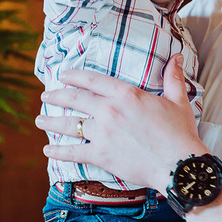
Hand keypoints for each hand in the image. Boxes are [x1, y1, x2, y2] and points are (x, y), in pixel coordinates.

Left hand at [36, 55, 201, 191]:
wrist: (178, 164)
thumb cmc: (181, 133)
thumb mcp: (179, 102)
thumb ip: (173, 79)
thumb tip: (177, 57)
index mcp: (126, 94)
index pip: (93, 80)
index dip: (75, 76)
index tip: (63, 75)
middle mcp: (109, 110)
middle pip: (74, 99)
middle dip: (56, 96)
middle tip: (45, 96)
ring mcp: (102, 133)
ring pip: (68, 124)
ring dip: (50, 122)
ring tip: (40, 121)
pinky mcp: (100, 155)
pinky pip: (72, 152)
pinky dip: (57, 151)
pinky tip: (47, 150)